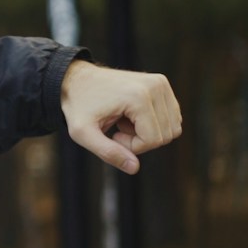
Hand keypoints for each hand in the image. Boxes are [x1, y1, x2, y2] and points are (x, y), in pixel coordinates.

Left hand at [60, 59, 180, 174]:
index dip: (132, 147)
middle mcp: (156, 86)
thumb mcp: (82, 133)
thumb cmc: (77, 105)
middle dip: (141, 140)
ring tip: (123, 120)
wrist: (75, 79)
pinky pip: (171, 118)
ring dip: (147, 132)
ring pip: (171, 128)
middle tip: (118, 129)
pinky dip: (153, 123)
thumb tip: (134, 168)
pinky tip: (130, 115)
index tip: (113, 136)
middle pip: (165, 135)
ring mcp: (161, 83)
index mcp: (139, 97)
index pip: (153, 140)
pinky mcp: (162, 84)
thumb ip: (108, 152)